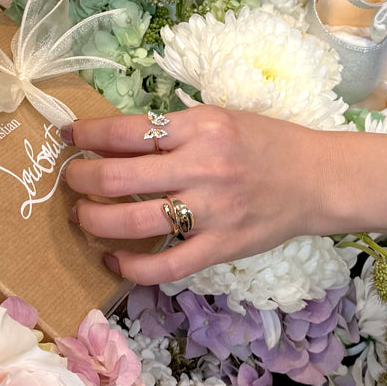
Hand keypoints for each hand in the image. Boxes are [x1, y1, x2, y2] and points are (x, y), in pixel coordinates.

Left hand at [60, 106, 386, 283]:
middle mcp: (202, 167)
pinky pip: (164, 266)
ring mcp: (211, 211)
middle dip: (80, 180)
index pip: (126, 130)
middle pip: (118, 177)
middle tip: (71, 181)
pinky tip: (112, 260)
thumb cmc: (266, 143)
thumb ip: (172, 129)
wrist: (317, 180)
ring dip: (94, 221)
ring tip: (82, 216)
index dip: (87, 135)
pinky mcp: (220, 247)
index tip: (69, 138)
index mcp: (200, 127)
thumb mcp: (219, 118)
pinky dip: (129, 267)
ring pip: (132, 222)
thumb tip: (112, 140)